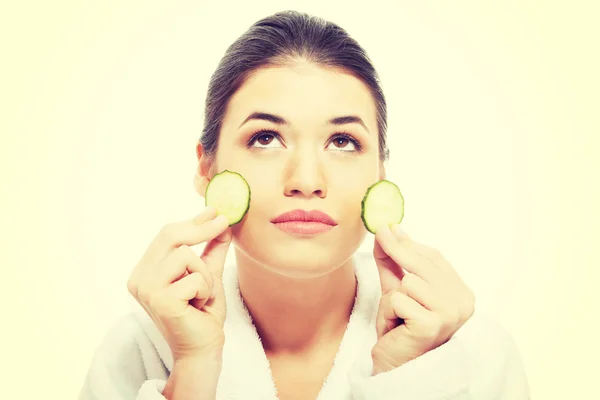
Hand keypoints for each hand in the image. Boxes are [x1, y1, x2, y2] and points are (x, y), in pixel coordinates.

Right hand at [127, 206, 231, 362]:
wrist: (203, 349)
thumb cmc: (202, 314)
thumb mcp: (208, 274)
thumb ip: (211, 249)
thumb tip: (220, 220)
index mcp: (145, 271)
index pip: (166, 235)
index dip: (192, 221)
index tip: (214, 211)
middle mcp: (139, 278)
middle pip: (170, 236)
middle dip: (201, 229)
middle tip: (224, 223)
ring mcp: (147, 289)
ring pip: (185, 255)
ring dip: (205, 274)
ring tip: (201, 295)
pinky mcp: (160, 300)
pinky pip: (194, 277)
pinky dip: (205, 290)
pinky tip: (198, 306)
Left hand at [371, 224, 474, 374]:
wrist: (395, 364)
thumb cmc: (400, 328)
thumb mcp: (396, 288)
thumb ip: (394, 261)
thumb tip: (390, 229)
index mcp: (460, 292)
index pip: (434, 257)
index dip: (409, 242)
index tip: (390, 227)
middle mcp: (462, 302)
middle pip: (423, 263)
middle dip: (397, 250)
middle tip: (380, 234)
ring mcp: (450, 313)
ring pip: (408, 281)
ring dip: (393, 297)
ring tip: (398, 315)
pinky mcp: (432, 324)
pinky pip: (399, 299)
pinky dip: (389, 311)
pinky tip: (396, 326)